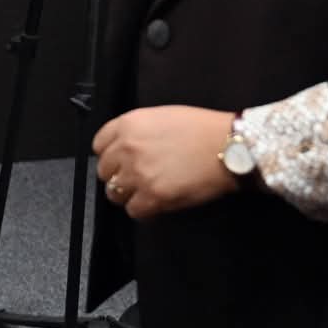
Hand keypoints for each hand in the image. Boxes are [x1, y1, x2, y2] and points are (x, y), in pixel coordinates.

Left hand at [92, 106, 239, 219]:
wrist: (229, 146)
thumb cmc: (202, 128)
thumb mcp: (161, 117)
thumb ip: (137, 131)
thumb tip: (126, 146)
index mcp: (127, 125)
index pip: (98, 145)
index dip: (110, 155)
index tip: (119, 162)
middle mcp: (126, 148)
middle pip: (104, 171)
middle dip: (118, 176)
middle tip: (136, 179)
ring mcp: (138, 174)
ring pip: (114, 193)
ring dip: (128, 195)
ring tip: (144, 193)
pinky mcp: (153, 196)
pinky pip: (134, 211)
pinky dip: (142, 210)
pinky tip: (155, 205)